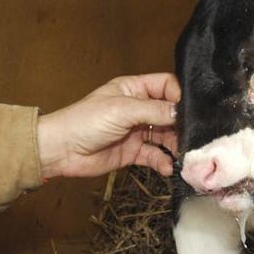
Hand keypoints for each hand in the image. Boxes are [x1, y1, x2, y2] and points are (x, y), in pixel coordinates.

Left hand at [37, 73, 179, 178]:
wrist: (61, 150)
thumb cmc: (85, 122)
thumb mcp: (123, 110)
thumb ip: (154, 110)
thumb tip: (181, 112)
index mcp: (134, 89)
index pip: (166, 86)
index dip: (179, 97)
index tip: (188, 111)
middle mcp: (138, 108)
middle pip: (170, 113)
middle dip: (181, 125)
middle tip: (191, 137)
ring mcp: (137, 131)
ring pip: (166, 136)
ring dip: (175, 146)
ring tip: (182, 155)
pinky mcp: (133, 152)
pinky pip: (155, 156)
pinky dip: (163, 162)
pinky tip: (167, 168)